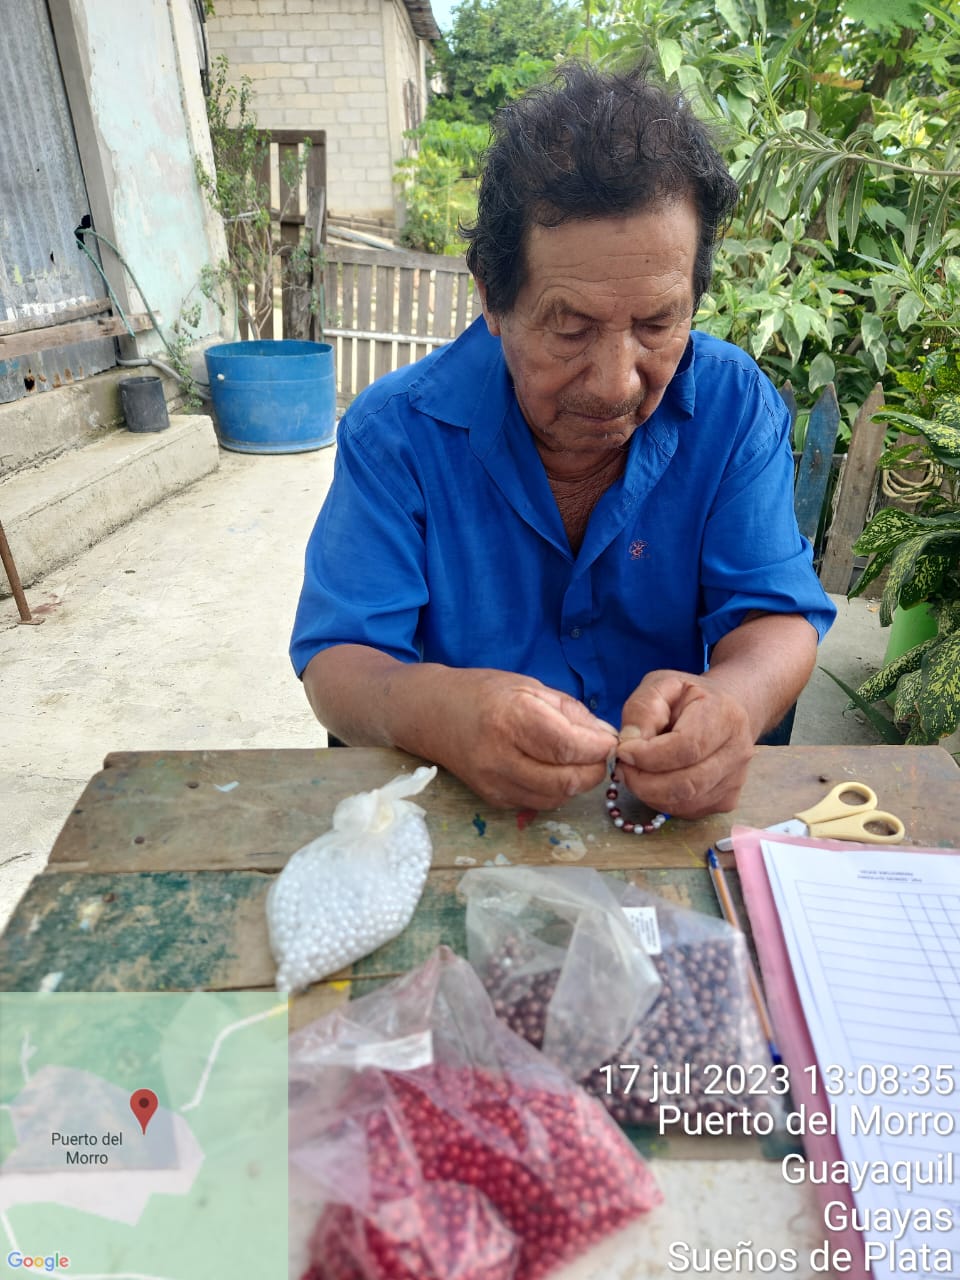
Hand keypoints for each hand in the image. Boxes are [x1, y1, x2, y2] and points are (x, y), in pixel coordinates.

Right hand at [436, 669, 618, 809]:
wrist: (433, 715)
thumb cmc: (484, 693)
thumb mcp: (531, 688)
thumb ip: (572, 713)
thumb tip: (607, 738)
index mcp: (511, 718)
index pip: (568, 747)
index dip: (598, 748)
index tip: (609, 741)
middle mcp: (500, 756)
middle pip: (566, 781)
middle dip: (594, 770)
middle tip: (599, 755)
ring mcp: (494, 783)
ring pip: (557, 798)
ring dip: (578, 784)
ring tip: (577, 761)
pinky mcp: (493, 799)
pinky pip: (539, 803)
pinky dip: (556, 790)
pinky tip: (552, 770)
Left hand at [614, 670, 754, 818]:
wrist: (721, 712)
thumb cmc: (687, 698)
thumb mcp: (660, 686)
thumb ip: (642, 709)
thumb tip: (629, 744)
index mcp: (725, 716)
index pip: (687, 747)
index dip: (649, 755)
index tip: (623, 750)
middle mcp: (738, 751)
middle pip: (687, 783)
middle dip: (644, 781)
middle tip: (622, 768)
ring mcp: (735, 780)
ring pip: (685, 802)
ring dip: (649, 793)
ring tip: (634, 772)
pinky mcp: (726, 801)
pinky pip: (687, 810)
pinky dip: (661, 801)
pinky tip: (653, 781)